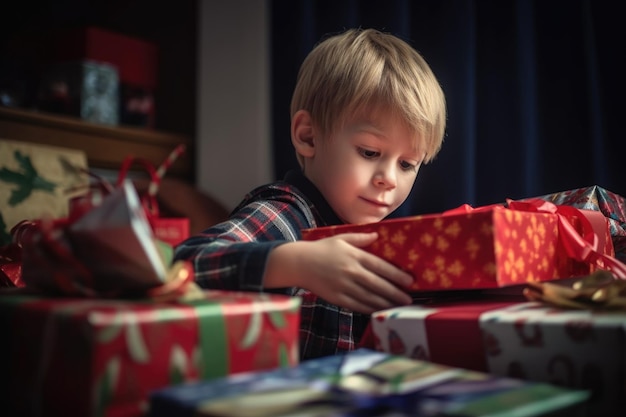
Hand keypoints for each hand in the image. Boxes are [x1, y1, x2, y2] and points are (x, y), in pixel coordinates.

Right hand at [265, 232, 412, 313]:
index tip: (410, 281)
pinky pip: (357, 305)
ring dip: (386, 303)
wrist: (299, 263)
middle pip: (379, 285)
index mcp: (354, 256)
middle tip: (410, 299)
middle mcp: (351, 272)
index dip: (397, 275)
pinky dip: (370, 309)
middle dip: (396, 293)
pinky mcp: (337, 298)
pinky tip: (380, 310)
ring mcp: (344, 287)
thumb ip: (360, 238)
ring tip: (399, 306)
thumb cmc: (321, 249)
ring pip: (370, 298)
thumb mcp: (340, 238)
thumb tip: (377, 236)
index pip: (381, 267)